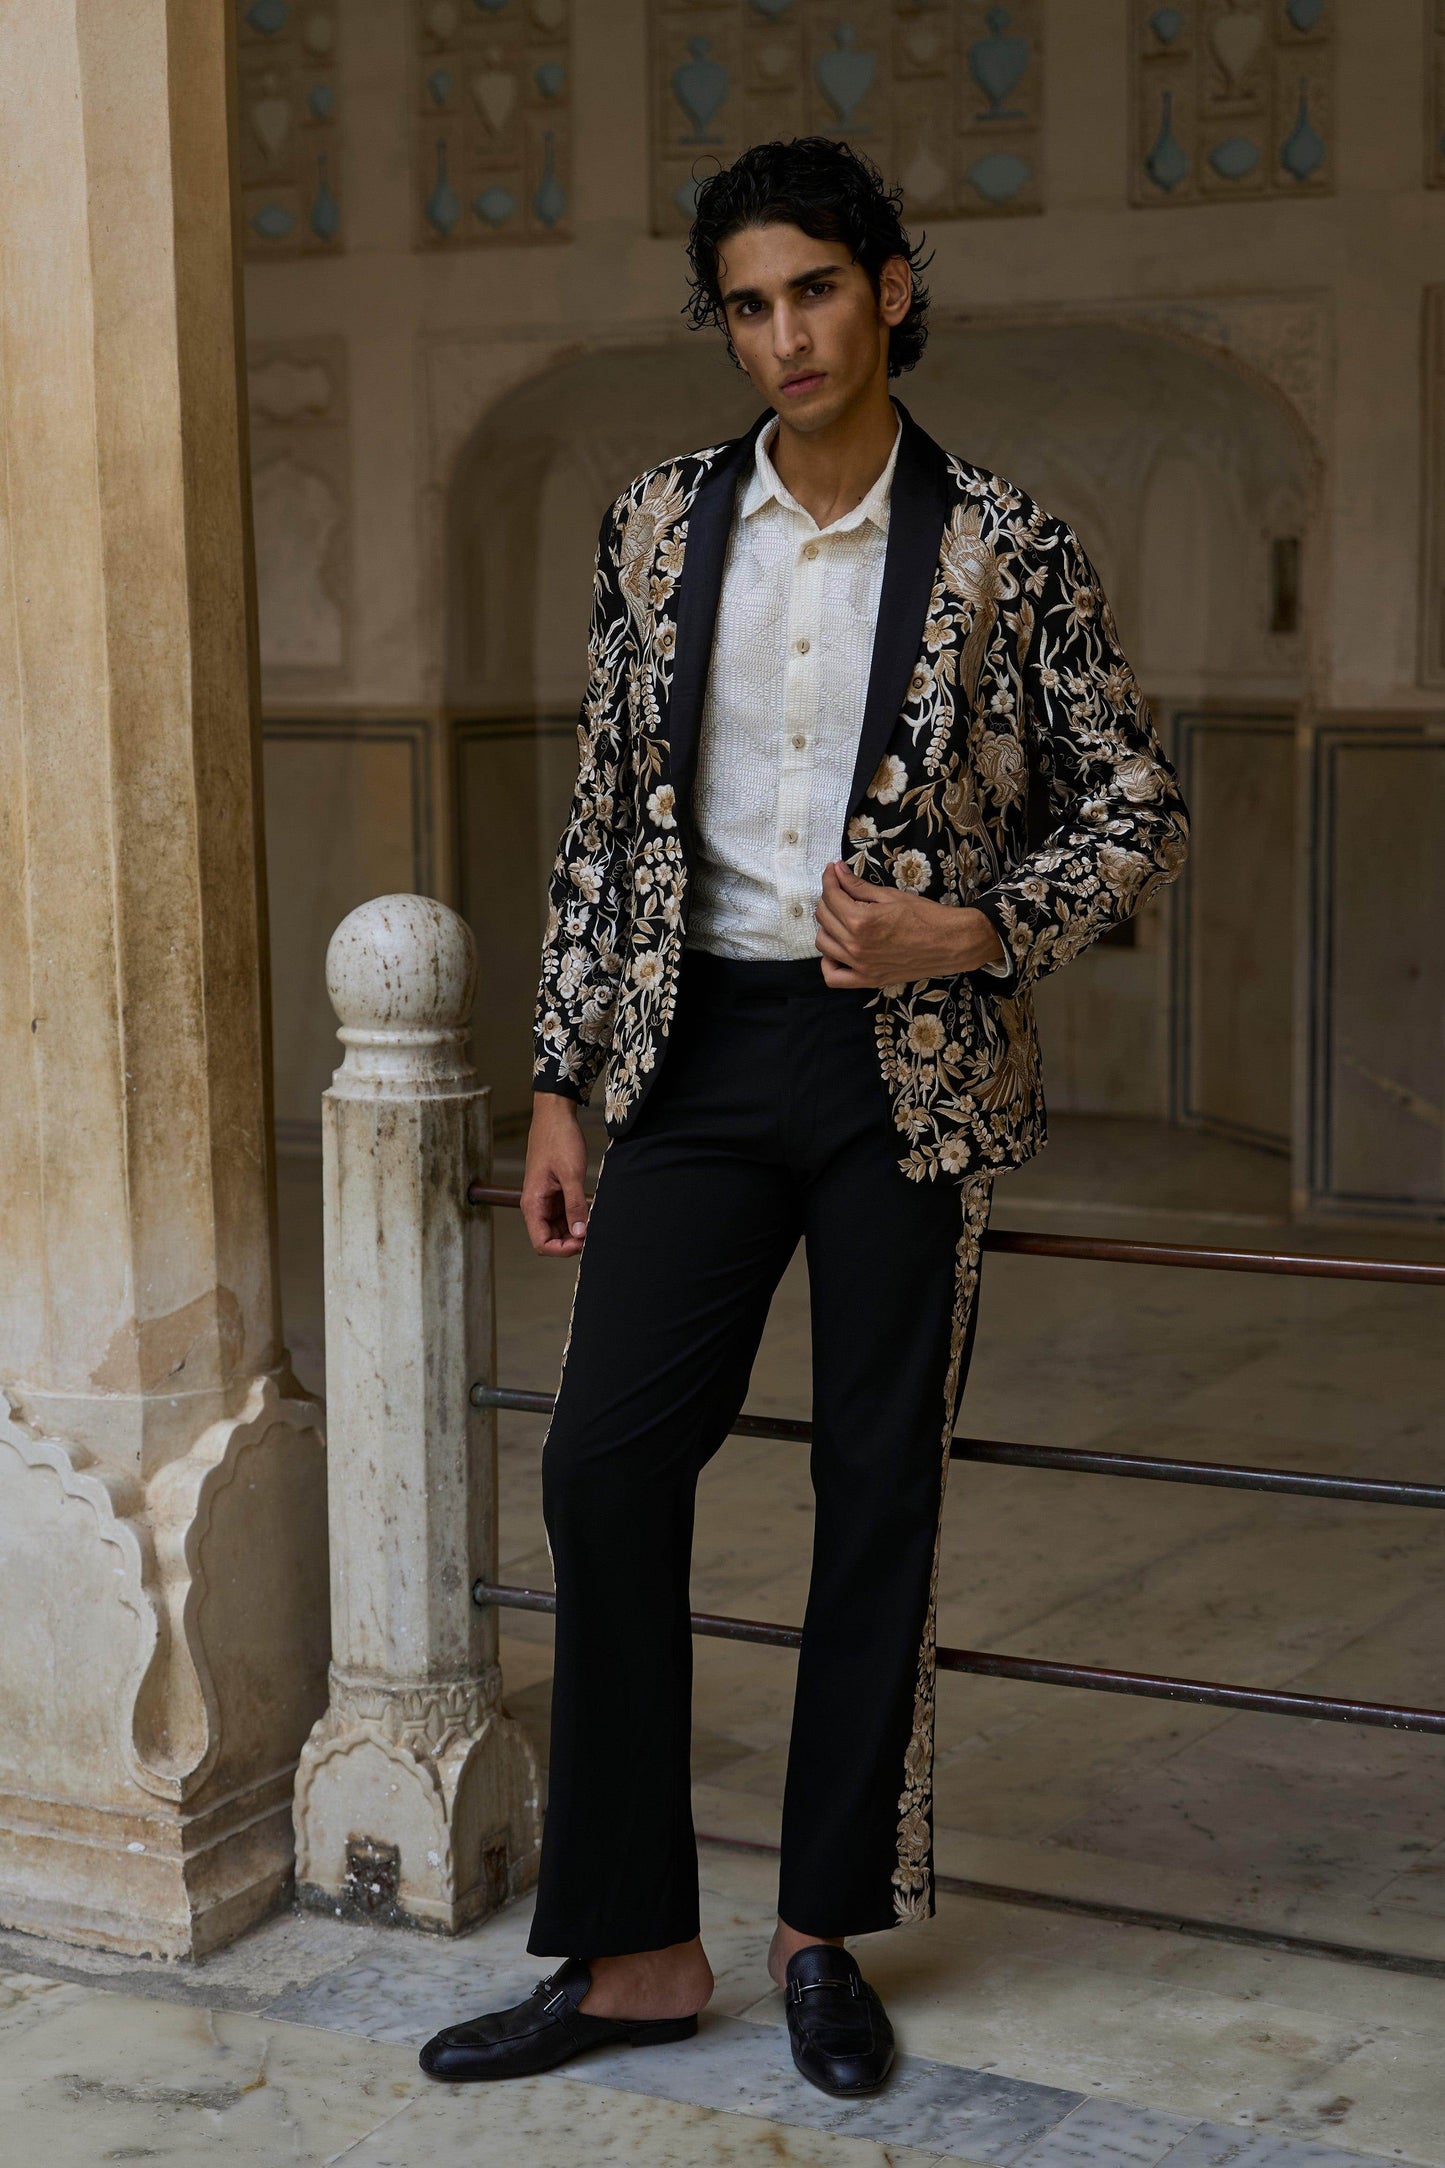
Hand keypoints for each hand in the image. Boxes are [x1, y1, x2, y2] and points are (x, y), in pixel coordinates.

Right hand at [522, 1093, 590, 1256]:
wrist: (555, 1114)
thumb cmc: (558, 1139)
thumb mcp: (571, 1174)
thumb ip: (575, 1206)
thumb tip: (581, 1233)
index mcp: (533, 1203)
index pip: (541, 1243)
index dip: (562, 1249)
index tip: (584, 1241)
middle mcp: (536, 1205)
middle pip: (550, 1238)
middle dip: (572, 1241)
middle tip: (594, 1231)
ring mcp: (545, 1199)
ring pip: (559, 1227)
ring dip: (575, 1229)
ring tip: (594, 1219)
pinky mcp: (555, 1191)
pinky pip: (564, 1213)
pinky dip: (577, 1215)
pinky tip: (591, 1209)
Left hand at [814, 860, 1005, 987]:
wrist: (950, 943)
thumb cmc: (925, 916)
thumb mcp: (890, 895)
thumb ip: (858, 885)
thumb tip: (837, 870)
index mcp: (861, 920)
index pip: (831, 896)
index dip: (829, 879)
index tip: (833, 871)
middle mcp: (856, 945)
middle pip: (824, 917)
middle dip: (828, 898)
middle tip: (840, 890)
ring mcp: (860, 965)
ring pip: (823, 944)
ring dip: (827, 926)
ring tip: (840, 917)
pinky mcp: (867, 979)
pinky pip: (833, 977)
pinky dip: (829, 964)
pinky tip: (837, 949)